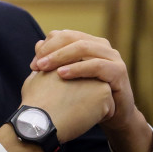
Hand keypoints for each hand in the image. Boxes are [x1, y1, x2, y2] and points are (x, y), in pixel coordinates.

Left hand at [29, 30, 152, 151]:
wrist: (114, 116)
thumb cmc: (87, 95)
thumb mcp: (69, 77)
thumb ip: (55, 60)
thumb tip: (37, 44)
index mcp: (88, 42)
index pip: (63, 35)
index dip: (46, 46)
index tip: (33, 64)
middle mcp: (101, 46)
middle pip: (71, 37)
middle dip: (51, 50)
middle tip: (37, 65)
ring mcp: (112, 57)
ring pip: (83, 47)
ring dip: (60, 56)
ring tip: (44, 68)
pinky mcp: (119, 71)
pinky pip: (96, 65)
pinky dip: (77, 68)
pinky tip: (62, 74)